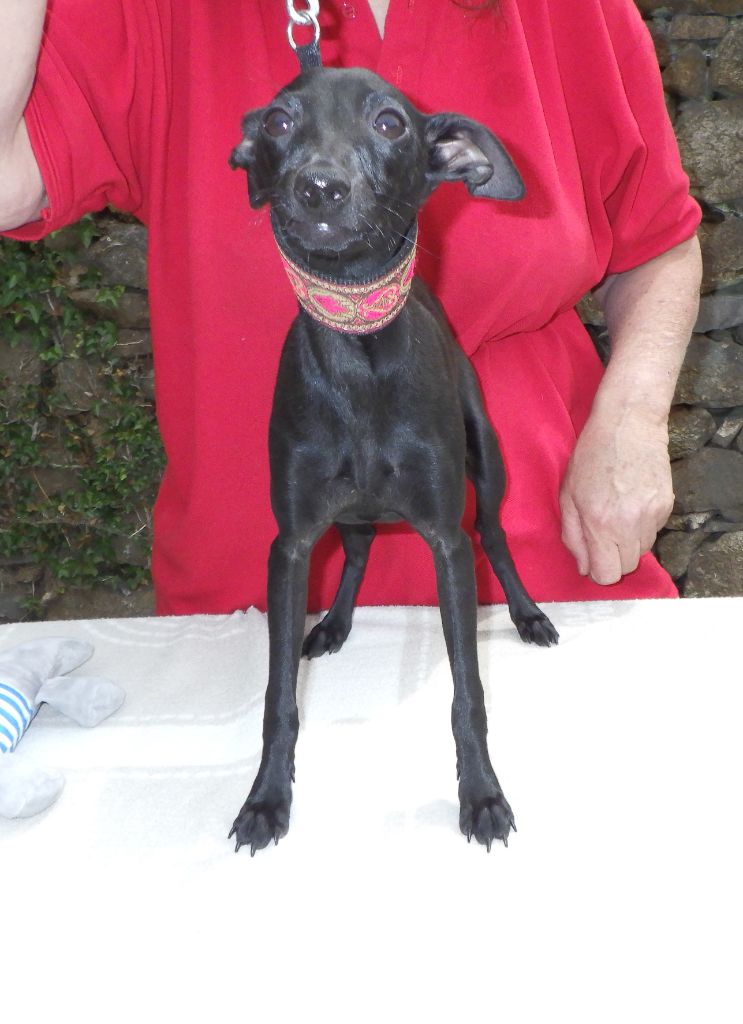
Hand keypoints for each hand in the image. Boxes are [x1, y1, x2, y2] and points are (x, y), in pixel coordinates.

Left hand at [559, 410, 672, 584]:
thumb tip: (584, 567)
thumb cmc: (591, 455)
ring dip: (628, 542)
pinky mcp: (668, 505)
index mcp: (601, 523)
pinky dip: (642, 526)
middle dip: (612, 558)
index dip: (598, 570)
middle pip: (627, 567)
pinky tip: (631, 502)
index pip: (608, 575)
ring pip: (642, 550)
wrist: (629, 423)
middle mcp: (630, 524)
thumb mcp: (568, 495)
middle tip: (602, 534)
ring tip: (617, 513)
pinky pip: (654, 531)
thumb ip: (573, 536)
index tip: (592, 558)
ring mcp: (653, 515)